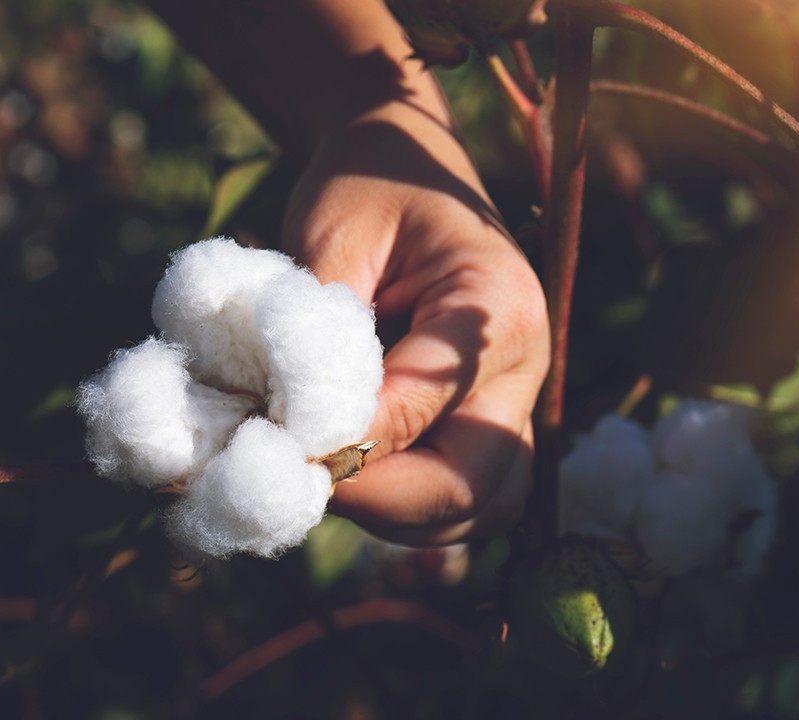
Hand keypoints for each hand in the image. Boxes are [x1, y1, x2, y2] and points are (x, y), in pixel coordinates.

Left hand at [283, 100, 549, 545]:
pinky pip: (463, 497)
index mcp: (497, 306)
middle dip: (380, 501)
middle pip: (476, 485)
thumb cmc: (366, 187)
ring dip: (394, 515)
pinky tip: (344, 476)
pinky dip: (404, 506)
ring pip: (478, 508)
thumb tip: (293, 432)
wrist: (402, 165)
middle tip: (296, 482)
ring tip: (318, 478)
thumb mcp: (333, 236)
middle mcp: (525, 366)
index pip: (423, 408)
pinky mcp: (489, 422)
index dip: (347, 444)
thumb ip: (321, 332)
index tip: (274, 447)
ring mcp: (513, 401)